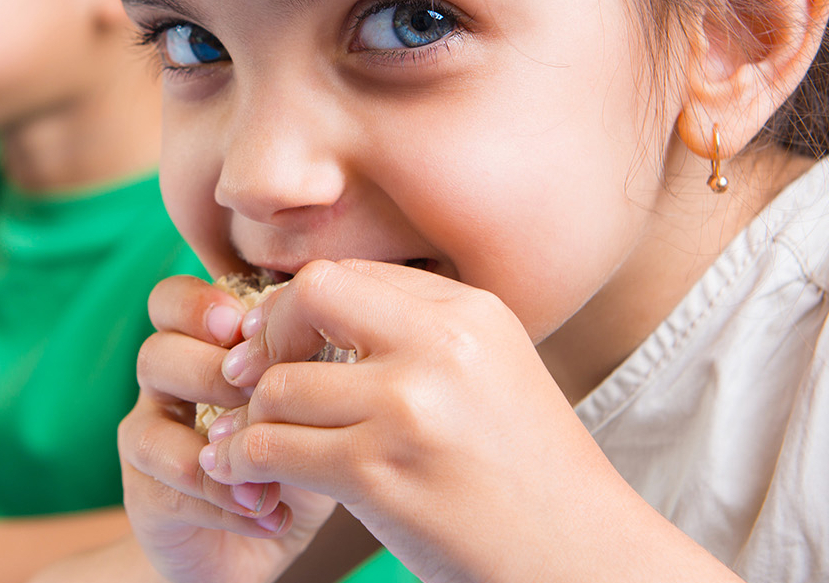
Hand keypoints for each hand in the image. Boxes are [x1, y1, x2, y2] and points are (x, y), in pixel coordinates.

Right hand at [118, 275, 335, 582]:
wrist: (265, 536)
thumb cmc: (296, 454)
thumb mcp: (313, 404)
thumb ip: (312, 365)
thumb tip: (338, 336)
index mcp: (198, 348)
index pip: (172, 301)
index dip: (198, 305)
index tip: (243, 327)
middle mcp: (165, 389)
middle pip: (156, 354)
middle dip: (211, 372)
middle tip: (259, 396)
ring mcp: (150, 443)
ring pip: (150, 428)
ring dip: (215, 446)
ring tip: (269, 470)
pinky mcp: (146, 498)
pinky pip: (168, 492)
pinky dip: (224, 502)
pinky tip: (271, 513)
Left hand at [198, 260, 640, 582]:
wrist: (582, 556)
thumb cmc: (527, 475)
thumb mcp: (490, 373)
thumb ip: (417, 336)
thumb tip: (310, 306)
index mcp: (469, 312)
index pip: (348, 274)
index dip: (298, 308)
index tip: (283, 348)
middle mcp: (440, 346)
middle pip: (307, 297)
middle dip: (267, 339)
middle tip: (253, 381)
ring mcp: (407, 408)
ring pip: (277, 385)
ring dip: (252, 421)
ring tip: (252, 447)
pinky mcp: (378, 473)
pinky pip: (271, 448)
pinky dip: (245, 465)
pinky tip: (249, 479)